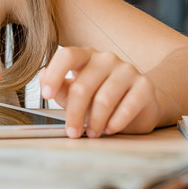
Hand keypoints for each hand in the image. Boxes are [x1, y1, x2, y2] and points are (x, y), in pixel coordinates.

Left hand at [38, 47, 158, 138]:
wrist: (137, 107)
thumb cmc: (100, 99)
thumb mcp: (76, 95)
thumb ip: (60, 88)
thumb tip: (42, 77)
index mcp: (86, 56)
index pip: (67, 55)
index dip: (55, 74)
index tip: (46, 95)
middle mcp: (106, 59)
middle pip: (82, 86)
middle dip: (74, 114)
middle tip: (72, 133)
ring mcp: (127, 70)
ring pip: (104, 99)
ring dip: (95, 121)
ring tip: (93, 133)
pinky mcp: (144, 86)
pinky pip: (127, 106)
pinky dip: (115, 123)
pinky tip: (110, 129)